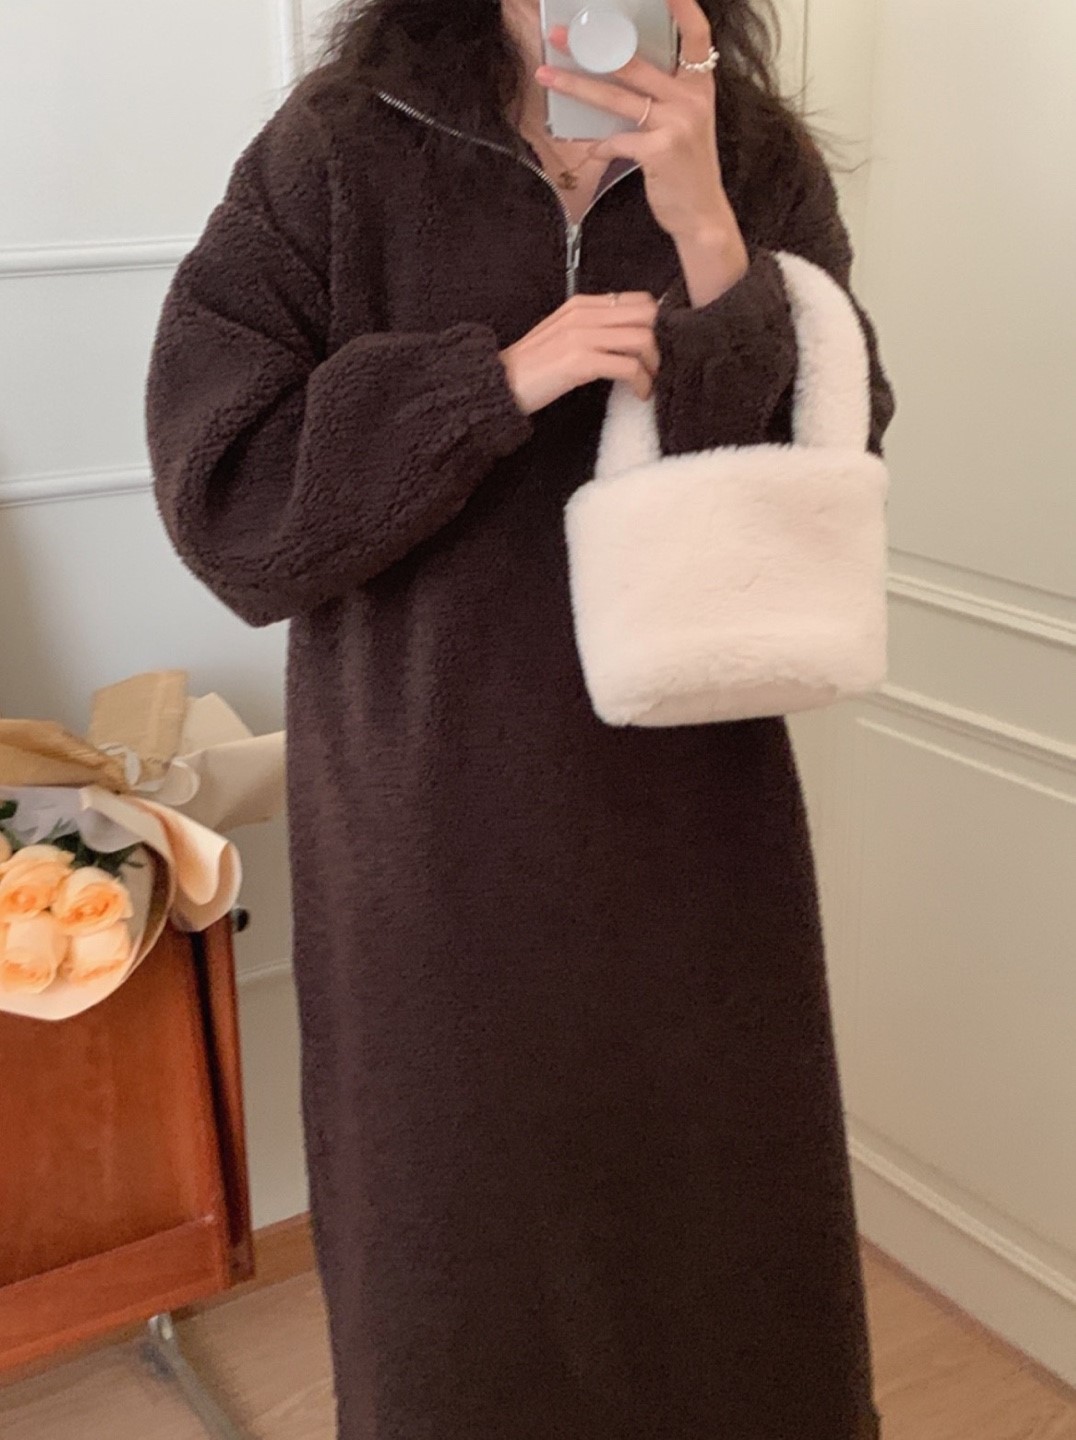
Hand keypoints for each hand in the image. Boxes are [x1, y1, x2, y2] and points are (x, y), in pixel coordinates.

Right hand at [500, 291, 659, 413]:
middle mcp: (584, 314)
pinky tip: (639, 393)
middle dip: (657, 343)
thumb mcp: (563, 335)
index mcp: (582, 304)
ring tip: (647, 382)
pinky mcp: (580, 362)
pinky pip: (628, 367)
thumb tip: (624, 336)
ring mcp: (582, 336)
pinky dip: (642, 382)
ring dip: (652, 365)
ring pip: (642, 339)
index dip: (653, 325)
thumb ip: (592, 328)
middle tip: (652, 367)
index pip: (638, 300)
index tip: (649, 348)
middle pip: (647, 316)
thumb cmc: (532, 366)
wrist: (500, 382)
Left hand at [535, 0, 747, 258]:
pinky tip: (593, 151)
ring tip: (547, 75)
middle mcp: (691, 99)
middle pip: (633, 62)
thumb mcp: (684, 125)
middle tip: (558, 34)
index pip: (696, 35)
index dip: (682, 7)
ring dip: (576, 86)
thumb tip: (613, 79)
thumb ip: (661, 98)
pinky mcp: (660, 151)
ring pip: (616, 98)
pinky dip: (600, 146)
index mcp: (700, 86)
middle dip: (592, 46)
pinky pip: (616, 140)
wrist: (701, 216)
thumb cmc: (685, 170)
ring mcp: (677, 124)